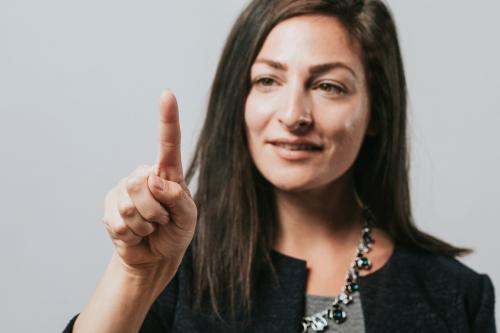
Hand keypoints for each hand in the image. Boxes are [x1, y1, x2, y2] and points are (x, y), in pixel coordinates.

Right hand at [102, 90, 196, 276]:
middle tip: (161, 219)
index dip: (167, 119)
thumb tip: (154, 181)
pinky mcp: (109, 208)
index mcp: (168, 173)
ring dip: (144, 224)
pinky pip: (118, 223)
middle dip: (155, 210)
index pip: (168, 143)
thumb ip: (178, 198)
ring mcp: (123, 191)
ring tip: (149, 226)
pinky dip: (132, 235)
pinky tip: (135, 233)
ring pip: (130, 205)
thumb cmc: (176, 232)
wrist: (155, 256)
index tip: (167, 94)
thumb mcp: (188, 217)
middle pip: (141, 183)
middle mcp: (143, 176)